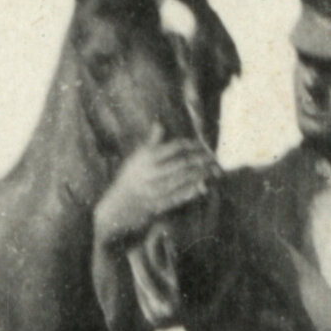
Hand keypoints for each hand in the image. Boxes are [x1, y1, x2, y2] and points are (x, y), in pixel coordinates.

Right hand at [94, 126, 216, 246]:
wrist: (117, 207)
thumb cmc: (129, 179)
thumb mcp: (136, 158)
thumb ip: (151, 142)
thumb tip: (159, 123)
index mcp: (146, 158)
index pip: (174, 147)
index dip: (192, 145)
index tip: (203, 145)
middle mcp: (150, 173)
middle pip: (182, 163)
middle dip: (201, 160)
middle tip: (214, 158)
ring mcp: (154, 190)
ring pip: (182, 179)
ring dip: (200, 174)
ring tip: (213, 170)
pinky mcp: (157, 205)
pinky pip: (178, 197)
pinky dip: (191, 191)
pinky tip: (203, 186)